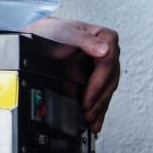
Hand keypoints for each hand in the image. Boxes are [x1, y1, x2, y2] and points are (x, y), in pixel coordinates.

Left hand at [21, 17, 119, 132]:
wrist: (42, 37)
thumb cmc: (55, 31)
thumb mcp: (67, 31)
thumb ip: (85, 40)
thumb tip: (104, 50)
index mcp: (106, 38)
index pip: (108, 63)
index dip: (99, 83)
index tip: (88, 98)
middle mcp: (108, 52)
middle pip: (110, 80)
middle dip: (99, 100)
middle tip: (88, 113)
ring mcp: (103, 66)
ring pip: (107, 90)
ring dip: (100, 107)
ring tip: (91, 121)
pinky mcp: (96, 77)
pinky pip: (101, 94)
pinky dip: (98, 109)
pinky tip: (95, 121)